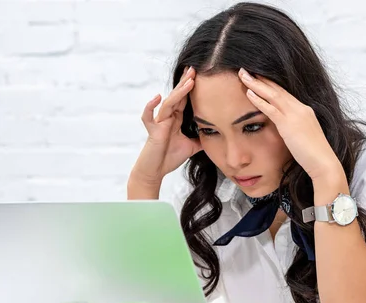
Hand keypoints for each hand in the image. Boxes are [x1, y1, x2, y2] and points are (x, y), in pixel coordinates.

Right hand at [130, 67, 200, 186]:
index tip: (200, 75)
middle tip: (194, 69)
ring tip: (189, 81)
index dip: (191, 87)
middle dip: (185, 82)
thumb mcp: (192, 146)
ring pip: (169, 103)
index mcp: (176, 119)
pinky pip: (148, 117)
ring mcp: (159, 123)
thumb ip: (201, 139)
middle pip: (177, 96)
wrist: (156, 170)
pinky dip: (150, 107)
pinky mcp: (152, 131)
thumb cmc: (170, 157)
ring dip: (179, 92)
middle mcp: (167, 117)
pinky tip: (157, 97)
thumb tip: (217, 135)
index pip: (185, 99)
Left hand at [238, 68, 341, 181]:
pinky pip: (270, 109)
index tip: (258, 77)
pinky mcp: (289, 124)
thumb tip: (287, 130)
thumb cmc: (314, 155)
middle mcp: (300, 108)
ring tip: (243, 75)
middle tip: (246, 70)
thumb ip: (295, 129)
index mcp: (305, 110)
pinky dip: (259, 100)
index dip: (270, 84)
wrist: (323, 163)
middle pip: (277, 89)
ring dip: (256, 84)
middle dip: (261, 78)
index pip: (284, 93)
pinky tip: (248, 93)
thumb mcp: (304, 137)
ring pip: (272, 94)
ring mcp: (295, 115)